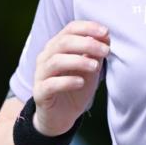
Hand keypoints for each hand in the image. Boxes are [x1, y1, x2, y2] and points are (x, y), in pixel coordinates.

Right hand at [32, 20, 109, 135]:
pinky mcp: (40, 93)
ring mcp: (41, 75)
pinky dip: (67, 81)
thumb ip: (95, 53)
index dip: (88, 28)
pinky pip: (51, 84)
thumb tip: (106, 37)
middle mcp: (46, 57)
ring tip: (95, 67)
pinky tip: (81, 83)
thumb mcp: (90, 69)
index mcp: (57, 47)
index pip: (70, 29)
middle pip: (63, 42)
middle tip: (106, 51)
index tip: (106, 32)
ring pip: (56, 61)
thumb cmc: (75, 88)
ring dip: (78, 61)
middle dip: (87, 44)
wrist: (61, 117)